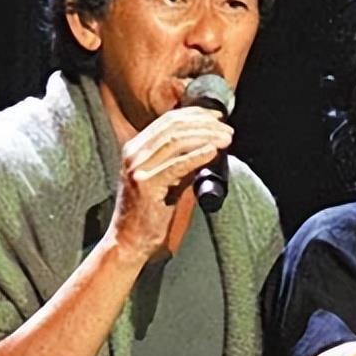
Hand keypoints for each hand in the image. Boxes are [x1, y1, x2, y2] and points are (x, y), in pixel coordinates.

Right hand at [108, 107, 231, 260]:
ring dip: (206, 137)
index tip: (218, 119)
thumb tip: (209, 146)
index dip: (196, 115)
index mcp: (136, 147)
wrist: (128, 240)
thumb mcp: (166, 180)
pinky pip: (176, 165)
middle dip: (205, 125)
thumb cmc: (149, 213)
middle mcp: (133, 152)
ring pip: (176, 141)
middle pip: (173, 126)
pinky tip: (212, 152)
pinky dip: (197, 156)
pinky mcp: (145, 184)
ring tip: (225, 140)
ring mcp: (137, 167)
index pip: (168, 120)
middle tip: (227, 130)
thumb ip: (182, 162)